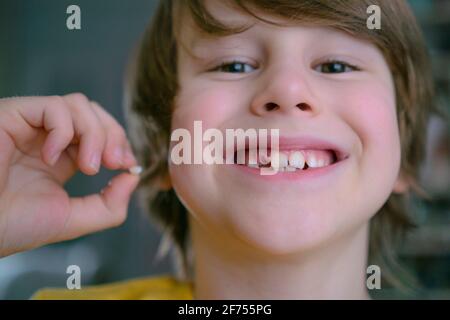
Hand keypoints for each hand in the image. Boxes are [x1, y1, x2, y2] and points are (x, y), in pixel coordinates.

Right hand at [0, 93, 139, 257]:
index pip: (100, 134)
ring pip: (79, 104)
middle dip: (114, 135)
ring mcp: (31, 126)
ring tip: (88, 166)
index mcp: (61, 158)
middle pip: (94, 114)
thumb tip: (133, 177)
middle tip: (115, 162)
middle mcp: (48, 138)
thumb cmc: (12, 226)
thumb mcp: (72, 219)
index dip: (120, 143)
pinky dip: (63, 131)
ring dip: (94, 134)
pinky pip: (54, 106)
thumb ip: (109, 205)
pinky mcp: (13, 115)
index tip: (128, 165)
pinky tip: (50, 158)